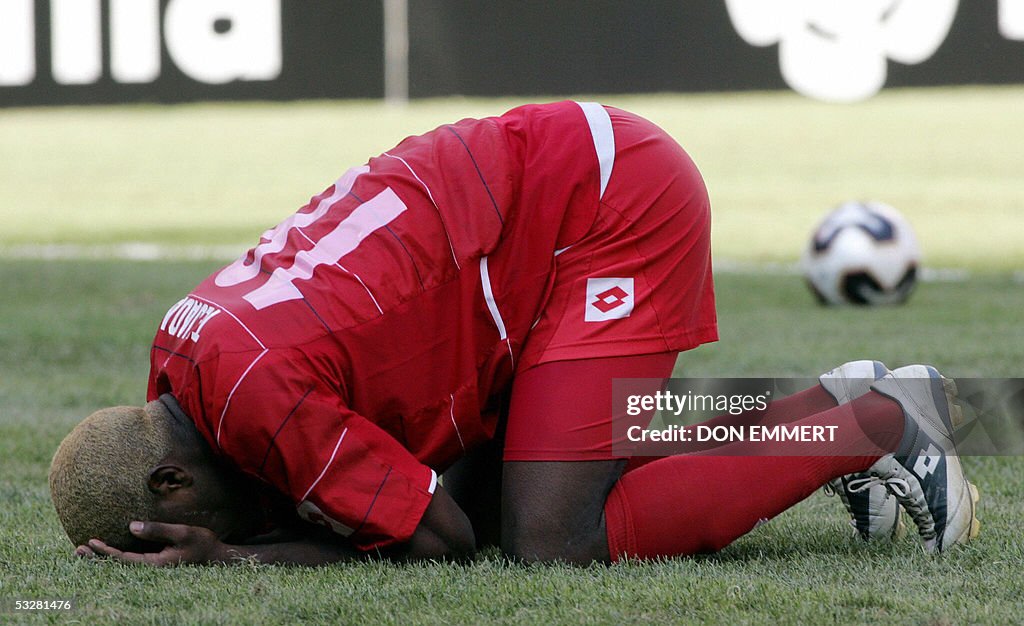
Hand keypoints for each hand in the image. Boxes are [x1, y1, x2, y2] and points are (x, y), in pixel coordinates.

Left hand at [76, 521, 225, 566]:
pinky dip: (117, 555)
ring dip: (104, 557)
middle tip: (78, 550)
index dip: (105, 551)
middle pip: (118, 564)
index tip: (90, 542)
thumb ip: (157, 530)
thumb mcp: (182, 533)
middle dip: (98, 557)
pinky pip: (131, 559)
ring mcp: (154, 565)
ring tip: (85, 551)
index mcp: (155, 563)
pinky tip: (110, 550)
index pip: (123, 558)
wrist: (218, 557)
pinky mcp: (158, 561)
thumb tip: (131, 527)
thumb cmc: (202, 543)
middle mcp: (151, 567)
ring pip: (122, 563)